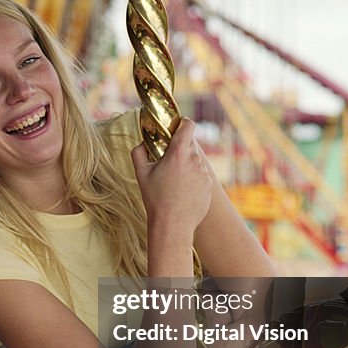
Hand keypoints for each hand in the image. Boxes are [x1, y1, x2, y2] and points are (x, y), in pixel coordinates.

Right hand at [131, 118, 212, 235]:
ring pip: (195, 162)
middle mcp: (194, 160)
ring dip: (187, 165)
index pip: (188, 125)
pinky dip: (193, 179)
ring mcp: (204, 173)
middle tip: (168, 161)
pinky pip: (201, 176)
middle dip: (180, 150)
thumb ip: (138, 152)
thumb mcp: (141, 174)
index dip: (183, 123)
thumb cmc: (155, 199)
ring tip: (174, 181)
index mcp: (178, 153)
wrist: (173, 225)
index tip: (177, 127)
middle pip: (190, 145)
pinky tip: (182, 192)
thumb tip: (141, 143)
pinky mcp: (209, 186)